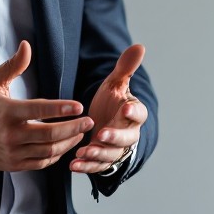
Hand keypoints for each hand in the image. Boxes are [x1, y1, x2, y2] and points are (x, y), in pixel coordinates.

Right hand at [0, 41, 93, 171]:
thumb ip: (13, 66)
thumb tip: (26, 45)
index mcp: (6, 112)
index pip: (38, 110)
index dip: (61, 108)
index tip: (78, 106)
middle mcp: (10, 134)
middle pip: (49, 135)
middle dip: (73, 128)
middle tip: (88, 120)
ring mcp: (12, 152)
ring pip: (47, 151)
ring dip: (68, 142)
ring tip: (81, 132)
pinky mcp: (13, 165)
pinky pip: (40, 163)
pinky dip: (56, 156)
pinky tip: (65, 145)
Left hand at [70, 44, 147, 174]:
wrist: (105, 120)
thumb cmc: (112, 100)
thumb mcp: (116, 83)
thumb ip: (125, 67)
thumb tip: (139, 46)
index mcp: (133, 113)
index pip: (139, 113)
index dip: (133, 112)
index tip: (125, 109)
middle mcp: (128, 133)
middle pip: (126, 139)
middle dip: (114, 138)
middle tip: (101, 135)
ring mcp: (116, 149)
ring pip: (110, 155)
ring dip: (97, 155)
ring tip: (82, 152)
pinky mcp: (103, 160)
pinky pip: (96, 166)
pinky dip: (86, 167)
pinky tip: (73, 165)